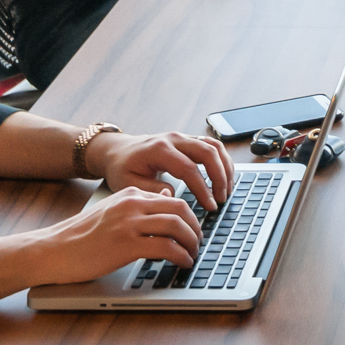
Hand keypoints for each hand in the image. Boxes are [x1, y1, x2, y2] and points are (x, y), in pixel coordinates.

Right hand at [28, 184, 201, 285]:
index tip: (194, 231)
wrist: (52, 250)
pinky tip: (182, 264)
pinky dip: (180, 256)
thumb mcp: (111, 212)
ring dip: (191, 243)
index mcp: (129, 194)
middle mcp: (131, 204)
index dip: (189, 217)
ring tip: (193, 254)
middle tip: (198, 243)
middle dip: (196, 228)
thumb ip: (137, 206)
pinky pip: (166, 248)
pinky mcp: (126, 245)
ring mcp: (129, 224)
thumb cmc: (79, 236)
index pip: (172, 200)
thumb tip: (166, 199)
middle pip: (180, 210)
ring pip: (177, 227)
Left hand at [93, 126, 233, 210]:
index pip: (189, 168)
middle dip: (219, 177)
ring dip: (225, 168)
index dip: (202, 189)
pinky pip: (212, 145)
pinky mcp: (188, 140)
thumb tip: (173, 196)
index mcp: (159, 149)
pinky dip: (222, 161)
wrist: (117, 151)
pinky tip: (224, 178)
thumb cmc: (123, 169)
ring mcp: (182, 137)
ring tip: (226, 190)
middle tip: (221, 199)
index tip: (210, 206)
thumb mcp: (129, 184)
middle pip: (207, 152)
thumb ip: (152, 191)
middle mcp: (174, 139)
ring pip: (214, 146)